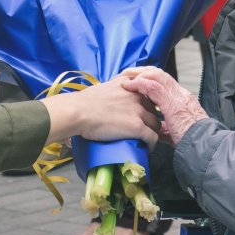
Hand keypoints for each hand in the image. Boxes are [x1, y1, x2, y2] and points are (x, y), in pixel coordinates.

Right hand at [41, 76, 160, 147]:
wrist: (79, 111)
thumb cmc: (84, 102)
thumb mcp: (104, 87)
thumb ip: (115, 89)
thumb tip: (113, 98)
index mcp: (130, 85)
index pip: (147, 94)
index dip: (146, 106)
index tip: (142, 114)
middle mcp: (138, 96)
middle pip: (153, 110)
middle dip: (150, 119)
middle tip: (144, 129)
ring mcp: (139, 111)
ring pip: (156, 124)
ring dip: (152, 132)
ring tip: (145, 140)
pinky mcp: (137, 126)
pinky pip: (153, 137)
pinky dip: (151, 144)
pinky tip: (146, 149)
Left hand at [122, 67, 208, 145]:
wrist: (202, 145)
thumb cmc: (191, 142)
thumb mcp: (175, 132)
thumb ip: (165, 127)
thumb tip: (155, 130)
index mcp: (182, 100)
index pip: (164, 82)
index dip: (148, 79)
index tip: (135, 82)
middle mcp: (180, 93)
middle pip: (159, 74)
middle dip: (142, 72)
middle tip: (127, 75)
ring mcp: (177, 96)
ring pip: (156, 75)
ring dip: (138, 75)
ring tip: (126, 78)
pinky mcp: (171, 102)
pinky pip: (152, 86)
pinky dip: (139, 84)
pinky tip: (130, 86)